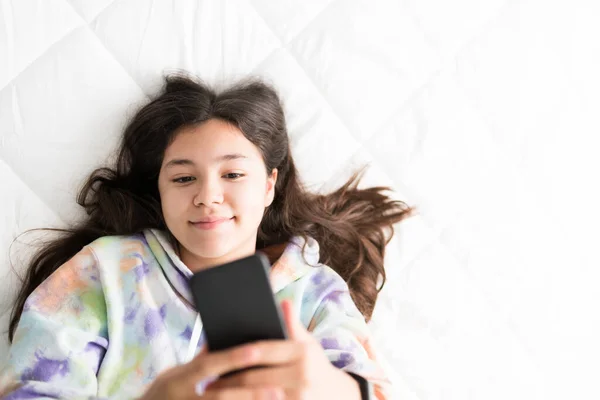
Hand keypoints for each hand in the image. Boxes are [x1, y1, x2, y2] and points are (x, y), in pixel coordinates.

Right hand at [138, 343, 283, 398]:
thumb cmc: (161, 397)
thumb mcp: (173, 377)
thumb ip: (198, 363)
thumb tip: (223, 343)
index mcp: (177, 381)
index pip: (207, 365)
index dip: (232, 357)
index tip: (257, 351)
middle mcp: (181, 399)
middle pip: (220, 397)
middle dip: (250, 394)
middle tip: (278, 389)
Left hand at [205, 300, 360, 399]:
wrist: (337, 396)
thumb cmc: (316, 366)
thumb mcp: (308, 343)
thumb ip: (292, 324)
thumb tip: (283, 300)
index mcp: (302, 352)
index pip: (263, 351)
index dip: (238, 355)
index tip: (217, 358)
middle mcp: (302, 375)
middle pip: (255, 377)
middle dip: (229, 381)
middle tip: (206, 382)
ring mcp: (298, 396)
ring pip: (257, 396)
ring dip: (233, 396)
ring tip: (213, 395)